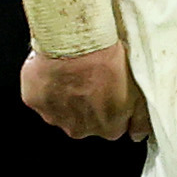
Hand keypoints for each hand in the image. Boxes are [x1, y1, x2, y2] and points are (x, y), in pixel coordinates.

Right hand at [20, 44, 147, 139]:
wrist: (76, 41)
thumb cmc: (108, 61)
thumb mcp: (139, 90)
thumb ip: (141, 118)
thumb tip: (138, 135)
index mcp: (108, 128)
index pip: (111, 126)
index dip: (110, 106)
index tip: (110, 89)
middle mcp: (80, 129)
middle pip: (85, 121)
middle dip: (87, 103)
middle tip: (90, 77)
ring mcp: (55, 117)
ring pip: (62, 110)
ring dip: (66, 95)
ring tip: (72, 70)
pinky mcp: (35, 102)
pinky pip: (41, 97)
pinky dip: (46, 86)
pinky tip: (54, 69)